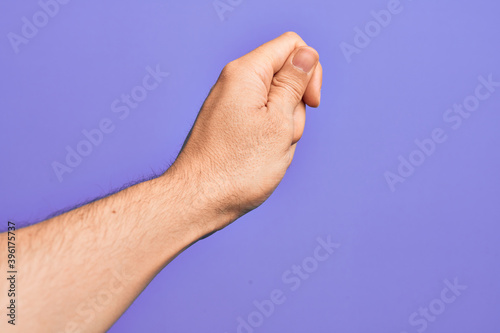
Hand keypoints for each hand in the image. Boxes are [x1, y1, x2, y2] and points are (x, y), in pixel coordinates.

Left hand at [171, 32, 322, 230]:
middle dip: (296, 106)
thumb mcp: (280, 122)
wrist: (199, 199)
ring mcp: (230, 103)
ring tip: (267, 152)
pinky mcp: (229, 122)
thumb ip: (294, 83)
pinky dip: (269, 137)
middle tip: (282, 136)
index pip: (292, 45)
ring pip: (277, 103)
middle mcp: (234, 82)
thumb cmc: (238, 168)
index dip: (310, 70)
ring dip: (283, 127)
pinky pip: (262, 120)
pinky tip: (259, 158)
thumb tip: (305, 54)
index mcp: (246, 73)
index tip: (311, 102)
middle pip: (285, 76)